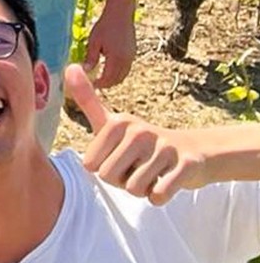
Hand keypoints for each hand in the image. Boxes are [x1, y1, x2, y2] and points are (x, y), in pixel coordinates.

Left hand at [68, 64, 205, 203]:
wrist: (192, 151)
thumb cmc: (140, 142)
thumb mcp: (111, 121)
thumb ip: (87, 99)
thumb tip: (69, 66)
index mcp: (117, 123)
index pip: (91, 166)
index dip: (103, 168)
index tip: (119, 157)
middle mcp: (139, 131)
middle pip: (109, 178)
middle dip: (121, 180)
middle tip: (137, 166)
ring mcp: (164, 147)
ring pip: (133, 189)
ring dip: (141, 188)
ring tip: (152, 171)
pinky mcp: (185, 165)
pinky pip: (158, 194)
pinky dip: (159, 196)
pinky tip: (166, 181)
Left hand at [83, 6, 135, 88]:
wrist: (120, 13)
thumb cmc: (105, 26)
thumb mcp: (93, 42)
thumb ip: (90, 58)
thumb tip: (85, 72)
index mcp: (117, 59)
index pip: (108, 79)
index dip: (99, 84)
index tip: (90, 84)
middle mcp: (127, 60)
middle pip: (117, 80)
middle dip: (106, 84)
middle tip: (94, 83)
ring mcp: (132, 56)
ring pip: (123, 75)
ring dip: (113, 79)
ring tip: (100, 77)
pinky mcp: (133, 52)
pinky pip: (126, 68)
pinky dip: (118, 72)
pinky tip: (108, 68)